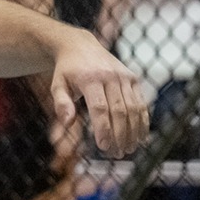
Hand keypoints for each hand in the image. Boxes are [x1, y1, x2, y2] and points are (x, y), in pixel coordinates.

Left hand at [47, 31, 147, 158]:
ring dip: (133, 131)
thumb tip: (67, 122)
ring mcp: (124, 76)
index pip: (100, 108)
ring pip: (134, 108)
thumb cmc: (67, 71)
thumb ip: (61, 103)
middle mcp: (110, 76)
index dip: (104, 129)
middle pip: (119, 110)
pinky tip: (140, 137)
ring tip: (128, 150)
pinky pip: (141, 102)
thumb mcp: (57, 85)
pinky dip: (143, 121)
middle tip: (117, 154)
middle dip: (120, 135)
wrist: (81, 45)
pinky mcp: (133, 78)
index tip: (104, 147)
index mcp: (90, 78)